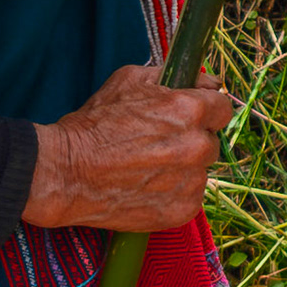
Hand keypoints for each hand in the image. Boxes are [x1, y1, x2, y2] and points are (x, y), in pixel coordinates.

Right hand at [22, 65, 231, 231]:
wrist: (63, 174)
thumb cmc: (94, 125)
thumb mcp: (132, 80)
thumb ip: (179, 75)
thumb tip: (210, 81)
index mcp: (192, 110)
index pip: (224, 109)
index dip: (206, 112)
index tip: (191, 118)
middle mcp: (197, 146)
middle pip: (211, 142)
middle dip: (192, 141)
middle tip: (159, 146)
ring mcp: (190, 181)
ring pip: (200, 171)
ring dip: (183, 169)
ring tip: (147, 169)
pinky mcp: (180, 211)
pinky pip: (190, 197)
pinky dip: (174, 194)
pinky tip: (146, 188)